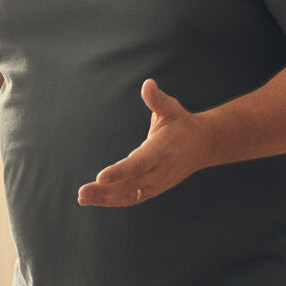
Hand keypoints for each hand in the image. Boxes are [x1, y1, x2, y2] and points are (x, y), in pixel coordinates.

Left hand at [77, 79, 213, 206]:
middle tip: (81, 192)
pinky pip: (132, 198)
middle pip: (129, 184)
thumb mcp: (171, 108)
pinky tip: (95, 199)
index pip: (137, 164)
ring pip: (129, 195)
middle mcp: (159, 171)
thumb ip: (157, 99)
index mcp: (161, 151)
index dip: (119, 172)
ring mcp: (157, 184)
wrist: (203, 145)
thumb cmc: (182, 124)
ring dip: (105, 199)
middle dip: (104, 190)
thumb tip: (148, 84)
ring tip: (82, 198)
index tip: (100, 177)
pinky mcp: (154, 189)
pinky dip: (113, 201)